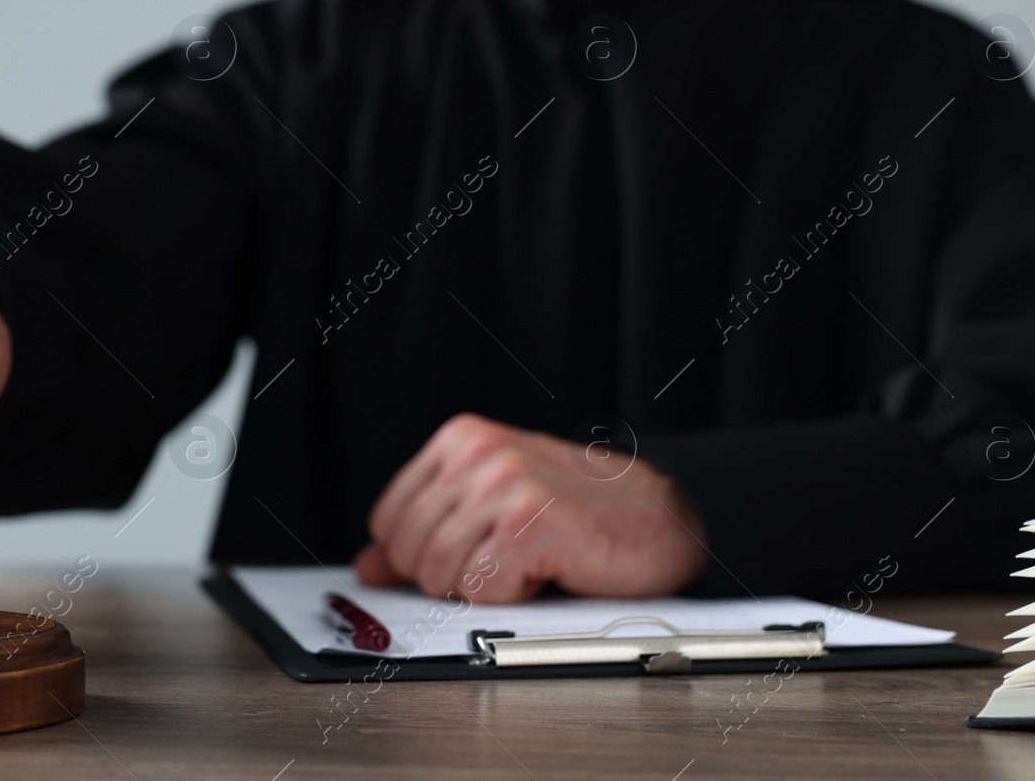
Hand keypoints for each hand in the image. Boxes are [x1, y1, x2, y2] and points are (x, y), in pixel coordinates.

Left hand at [353, 413, 708, 601]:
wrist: (665, 516)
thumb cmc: (585, 512)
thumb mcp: (493, 507)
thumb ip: (428, 531)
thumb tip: (370, 566)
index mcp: (462, 439)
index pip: (387, 520)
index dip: (415, 558)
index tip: (458, 560)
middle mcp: (478, 452)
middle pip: (408, 551)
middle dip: (449, 578)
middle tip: (501, 564)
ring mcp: (504, 483)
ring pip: (439, 574)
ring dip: (483, 589)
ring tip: (525, 564)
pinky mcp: (530, 523)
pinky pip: (482, 589)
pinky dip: (512, 596)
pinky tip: (544, 572)